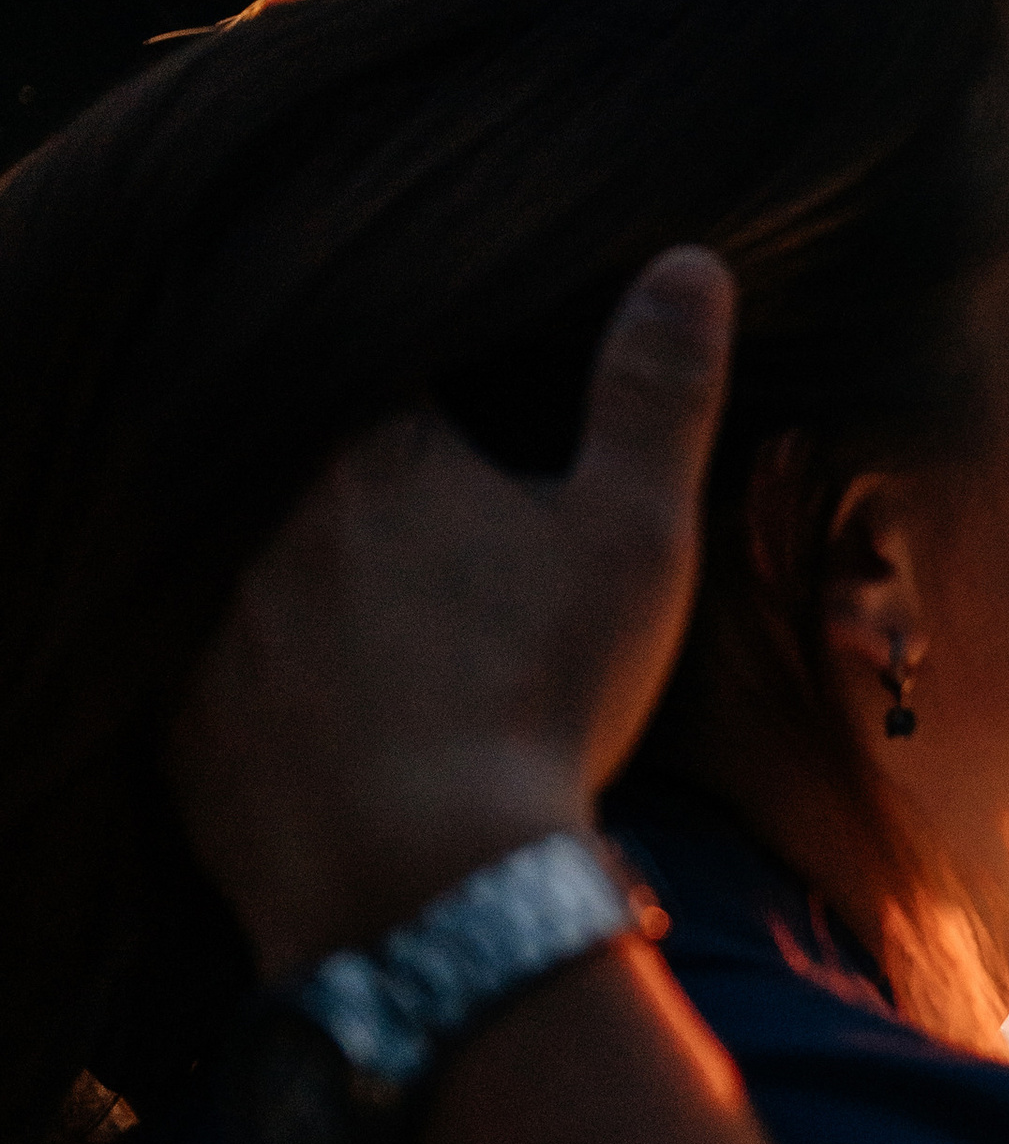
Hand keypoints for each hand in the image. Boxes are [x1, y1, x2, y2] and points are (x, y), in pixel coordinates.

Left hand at [169, 247, 734, 975]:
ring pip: (250, 563)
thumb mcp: (631, 535)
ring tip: (381, 629)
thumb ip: (655, 393)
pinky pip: (211, 671)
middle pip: (303, 462)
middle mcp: (266, 515)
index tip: (470, 431)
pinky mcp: (184, 722)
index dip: (433, 401)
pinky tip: (325, 711)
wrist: (428, 883)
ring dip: (302, 581)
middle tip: (433, 546)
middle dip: (359, 489)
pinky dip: (261, 679)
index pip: (384, 373)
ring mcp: (212, 622)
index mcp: (372, 449)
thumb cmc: (540, 697)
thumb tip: (689, 260)